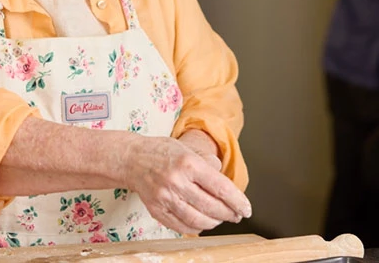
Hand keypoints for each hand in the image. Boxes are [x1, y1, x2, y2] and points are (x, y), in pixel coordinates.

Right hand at [121, 135, 251, 234]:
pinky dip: (196, 228)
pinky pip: (181, 226)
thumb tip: (226, 182)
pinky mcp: (156, 210)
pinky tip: (203, 223)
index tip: (247, 209)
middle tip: (237, 215)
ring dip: (214, 223)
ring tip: (221, 219)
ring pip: (197, 220)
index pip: (220, 187)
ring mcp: (164, 198)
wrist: (131, 159)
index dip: (237, 201)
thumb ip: (209, 164)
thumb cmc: (163, 152)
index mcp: (188, 163)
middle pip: (211, 206)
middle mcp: (176, 181)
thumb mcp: (188, 149)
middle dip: (229, 214)